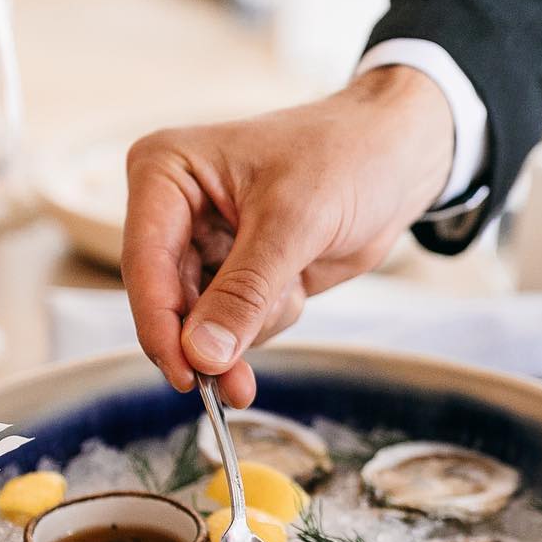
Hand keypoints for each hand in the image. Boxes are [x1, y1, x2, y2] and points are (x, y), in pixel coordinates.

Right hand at [122, 66, 453, 406]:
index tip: (187, 374)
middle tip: (238, 384)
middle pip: (167, 302)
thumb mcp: (294, 222)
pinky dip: (270, 317)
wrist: (396, 158)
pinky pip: (236, 323)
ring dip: (251, 324)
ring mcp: (204, 244)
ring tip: (292, 288)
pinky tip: (297, 283)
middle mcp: (174, 210)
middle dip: (211, 340)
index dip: (161, 326)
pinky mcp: (236, 271)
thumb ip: (245, 292)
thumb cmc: (346, 157)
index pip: (144, 263)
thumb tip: (202, 354)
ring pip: (202, 322)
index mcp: (165, 173)